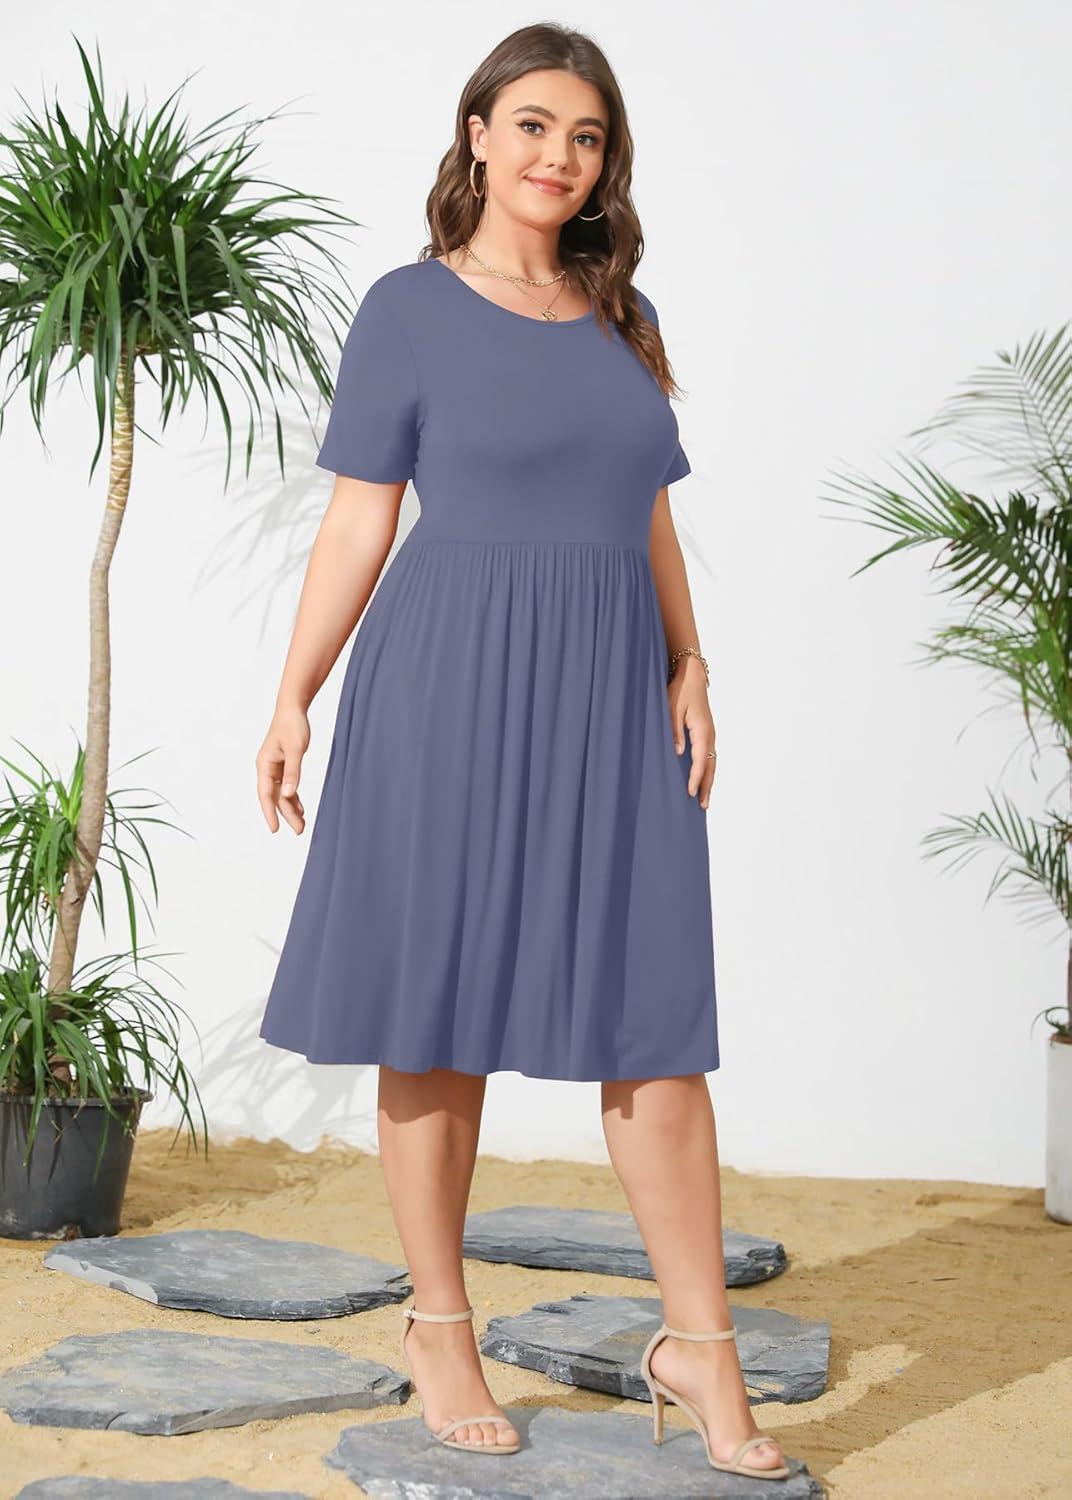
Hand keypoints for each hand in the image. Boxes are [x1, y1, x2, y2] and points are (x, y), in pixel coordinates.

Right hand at [257, 704, 309, 833]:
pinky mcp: (282, 764)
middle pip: (275, 797)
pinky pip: (286, 786)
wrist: (292, 709)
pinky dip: (293, 797)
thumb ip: (293, 772)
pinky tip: (300, 808)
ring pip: (281, 793)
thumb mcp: (296, 750)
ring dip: (291, 808)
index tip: (275, 829)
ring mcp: (274, 767)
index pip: (266, 794)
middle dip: (286, 814)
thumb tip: (289, 794)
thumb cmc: (292, 726)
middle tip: (299, 831)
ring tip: (301, 824)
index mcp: (265, 765)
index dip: (270, 813)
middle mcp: (266, 768)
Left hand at [668, 656, 716, 808]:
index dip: (695, 778)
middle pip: (711, 766)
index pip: (700, 761)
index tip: (690, 793)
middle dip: (707, 786)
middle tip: (703, 806)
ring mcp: (710, 734)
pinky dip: (707, 770)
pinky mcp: (706, 732)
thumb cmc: (680, 690)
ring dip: (709, 781)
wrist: (692, 674)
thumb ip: (674, 731)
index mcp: (702, 731)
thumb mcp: (672, 709)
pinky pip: (709, 756)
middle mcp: (709, 734)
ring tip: (704, 799)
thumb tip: (678, 753)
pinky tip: (703, 779)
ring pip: (712, 762)